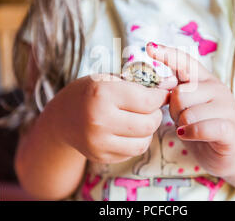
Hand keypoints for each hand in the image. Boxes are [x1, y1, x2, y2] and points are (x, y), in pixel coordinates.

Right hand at [42, 74, 169, 163]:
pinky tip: (130, 130)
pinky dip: (138, 140)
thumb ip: (139, 82)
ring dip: (149, 130)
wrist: (62, 118)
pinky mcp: (101, 156)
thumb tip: (173, 84)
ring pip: (144, 141)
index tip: (162, 93)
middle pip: (148, 123)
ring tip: (141, 118)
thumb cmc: (89, 92)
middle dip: (156, 114)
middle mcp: (99, 120)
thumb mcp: (109, 79)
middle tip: (152, 107)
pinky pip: (133, 151)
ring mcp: (99, 142)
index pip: (147, 100)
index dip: (161, 97)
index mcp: (102, 94)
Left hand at [147, 43, 234, 176]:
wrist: (225, 153)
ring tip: (189, 128)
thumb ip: (175, 91)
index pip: (186, 62)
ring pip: (188, 113)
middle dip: (174, 110)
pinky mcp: (230, 130)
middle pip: (180, 93)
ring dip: (182, 125)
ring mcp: (227, 108)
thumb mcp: (185, 105)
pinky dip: (191, 133)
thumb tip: (161, 83)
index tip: (149, 47)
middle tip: (181, 118)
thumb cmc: (200, 125)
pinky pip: (202, 128)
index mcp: (205, 79)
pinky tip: (187, 135)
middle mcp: (218, 89)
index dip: (167, 54)